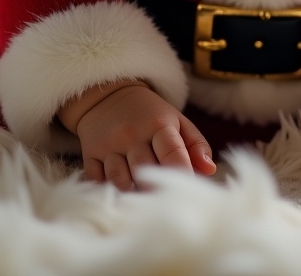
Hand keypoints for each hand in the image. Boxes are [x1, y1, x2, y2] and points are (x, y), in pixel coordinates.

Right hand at [61, 80, 215, 190]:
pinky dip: (107, 192)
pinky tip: (118, 198)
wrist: (108, 94)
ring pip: (120, 179)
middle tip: (164, 207)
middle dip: (156, 191)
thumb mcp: (176, 120)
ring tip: (142, 204)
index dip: (181, 174)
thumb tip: (210, 170)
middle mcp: (133, 134)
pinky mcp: (90, 153)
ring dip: (132, 195)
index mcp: (159, 125)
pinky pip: (97, 180)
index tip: (187, 193)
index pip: (172, 153)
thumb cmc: (150, 114)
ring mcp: (109, 144)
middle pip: (145, 170)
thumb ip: (196, 144)